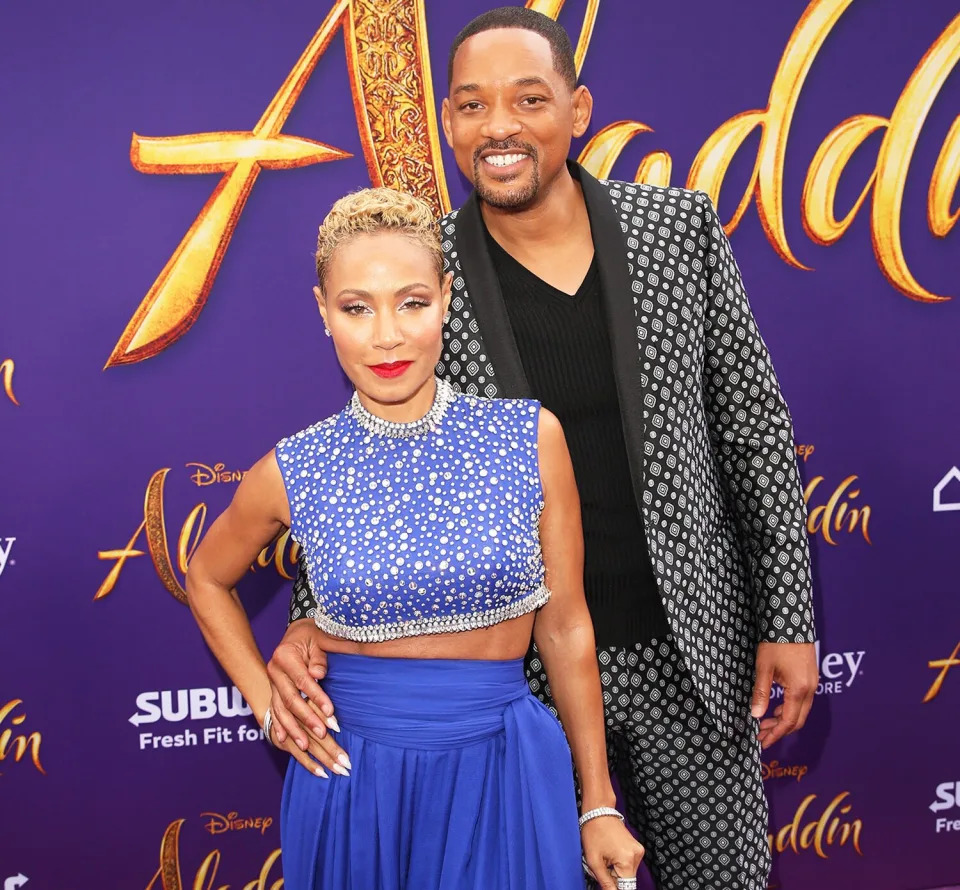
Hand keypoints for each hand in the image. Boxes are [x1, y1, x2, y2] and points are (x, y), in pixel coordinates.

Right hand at [263, 703, 350, 778]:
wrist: (279, 703)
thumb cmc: (305, 699)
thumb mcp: (313, 694)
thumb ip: (322, 702)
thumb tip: (336, 714)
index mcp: (304, 701)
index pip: (314, 709)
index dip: (324, 718)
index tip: (338, 728)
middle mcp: (295, 716)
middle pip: (314, 733)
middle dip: (331, 748)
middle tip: (346, 762)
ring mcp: (288, 730)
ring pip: (308, 747)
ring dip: (324, 759)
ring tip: (339, 770)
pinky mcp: (283, 741)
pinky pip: (297, 755)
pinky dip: (310, 764)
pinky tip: (323, 773)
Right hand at [266, 619, 348, 774]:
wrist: (297, 632)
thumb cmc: (312, 635)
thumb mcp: (319, 639)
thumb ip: (319, 658)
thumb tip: (319, 675)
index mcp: (284, 656)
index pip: (302, 681)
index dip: (317, 697)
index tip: (331, 712)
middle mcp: (274, 671)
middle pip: (290, 699)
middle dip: (307, 718)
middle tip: (323, 734)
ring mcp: (271, 683)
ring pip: (280, 710)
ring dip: (293, 730)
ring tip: (306, 746)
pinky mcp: (272, 692)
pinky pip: (274, 712)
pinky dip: (279, 727)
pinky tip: (284, 742)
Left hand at [581, 817, 643, 889]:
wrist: (599, 811)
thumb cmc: (594, 831)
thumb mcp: (594, 861)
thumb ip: (605, 882)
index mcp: (628, 860)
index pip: (627, 887)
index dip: (615, 889)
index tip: (607, 883)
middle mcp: (637, 856)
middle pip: (627, 880)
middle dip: (613, 879)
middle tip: (601, 867)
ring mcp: (638, 851)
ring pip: (627, 872)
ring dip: (615, 872)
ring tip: (604, 858)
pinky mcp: (636, 847)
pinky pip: (628, 864)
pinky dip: (619, 864)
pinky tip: (609, 854)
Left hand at [751, 641, 817, 747]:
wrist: (791, 621)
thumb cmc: (776, 643)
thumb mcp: (764, 668)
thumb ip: (761, 693)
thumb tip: (756, 715)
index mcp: (799, 690)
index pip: (789, 721)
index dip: (776, 734)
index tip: (762, 742)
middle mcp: (810, 689)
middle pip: (797, 720)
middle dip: (779, 730)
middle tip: (761, 735)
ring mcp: (812, 683)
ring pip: (801, 711)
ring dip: (784, 720)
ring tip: (765, 723)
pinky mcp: (811, 677)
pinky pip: (803, 701)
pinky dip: (790, 709)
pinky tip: (776, 708)